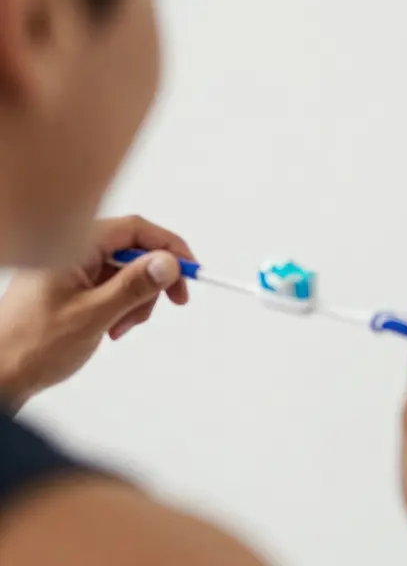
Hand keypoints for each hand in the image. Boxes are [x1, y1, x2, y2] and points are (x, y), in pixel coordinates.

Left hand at [0, 216, 192, 408]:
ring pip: (127, 272)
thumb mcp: (92, 315)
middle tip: (166, 305)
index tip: (189, 271)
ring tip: (122, 327)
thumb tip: (168, 262)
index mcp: (72, 248)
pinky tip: (111, 328)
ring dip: (137, 300)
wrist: (1, 374)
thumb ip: (133, 286)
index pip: (134, 230)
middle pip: (134, 251)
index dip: (168, 247)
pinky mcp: (75, 287)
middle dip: (152, 281)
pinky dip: (123, 306)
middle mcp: (73, 252)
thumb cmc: (31, 345)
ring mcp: (73, 270)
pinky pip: (113, 286)